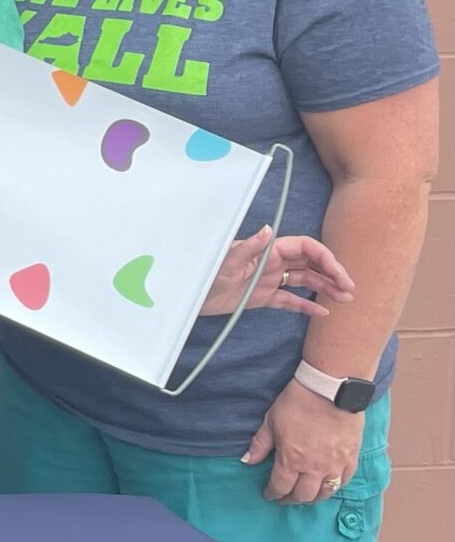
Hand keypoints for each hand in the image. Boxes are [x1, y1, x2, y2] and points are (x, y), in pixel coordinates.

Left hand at [200, 228, 354, 317]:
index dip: (326, 259)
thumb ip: (248, 247)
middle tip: (349, 289)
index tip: (340, 274)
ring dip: (325, 288)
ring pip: (305, 281)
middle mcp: (272, 263)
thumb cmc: (206, 274)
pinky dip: (306, 305)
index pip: (306, 249)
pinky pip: (290, 300)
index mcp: (268, 250)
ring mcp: (269, 280)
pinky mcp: (263, 297)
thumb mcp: (226, 262)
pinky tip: (323, 312)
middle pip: (310, 264)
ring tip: (344, 299)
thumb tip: (267, 229)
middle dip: (332, 274)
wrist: (191, 296)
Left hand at [243, 379, 363, 505]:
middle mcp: (314, 468)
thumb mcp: (270, 422)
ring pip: (326, 493)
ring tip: (306, 495)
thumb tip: (247, 461)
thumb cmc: (297, 403)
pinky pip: (345, 480)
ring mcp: (335, 464)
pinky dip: (335, 486)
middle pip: (303, 495)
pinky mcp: (351, 457)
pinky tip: (329, 485)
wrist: (330, 390)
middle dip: (291, 500)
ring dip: (314, 498)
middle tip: (284, 498)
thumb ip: (260, 445)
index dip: (272, 494)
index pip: (280, 487)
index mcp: (291, 460)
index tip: (268, 494)